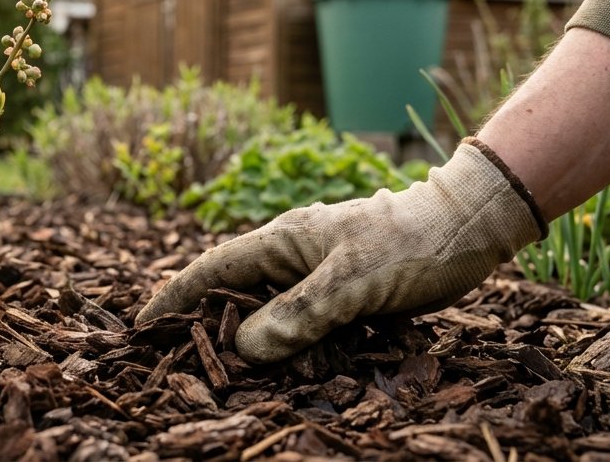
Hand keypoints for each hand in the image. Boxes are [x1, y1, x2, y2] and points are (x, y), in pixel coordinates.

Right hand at [135, 140, 545, 362]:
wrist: (467, 229)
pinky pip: (302, 326)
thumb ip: (298, 315)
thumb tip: (246, 350)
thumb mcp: (350, 281)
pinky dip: (290, 349)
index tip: (142, 326)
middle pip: (234, 297)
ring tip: (227, 381)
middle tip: (178, 367)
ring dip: (251, 345)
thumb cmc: (409, 244)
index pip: (212, 270)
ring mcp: (315, 275)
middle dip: (207, 328)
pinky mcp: (341, 294)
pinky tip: (289, 375)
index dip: (175, 297)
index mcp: (281, 241)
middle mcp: (291, 257)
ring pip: (269, 315)